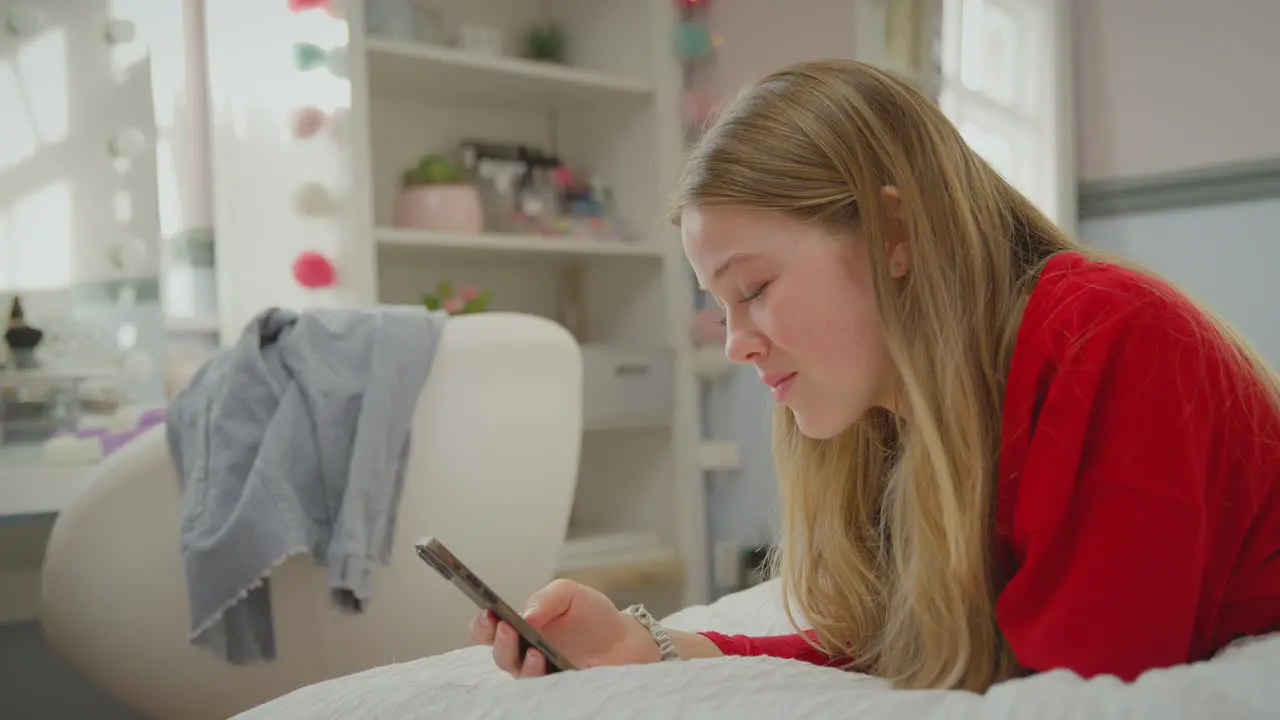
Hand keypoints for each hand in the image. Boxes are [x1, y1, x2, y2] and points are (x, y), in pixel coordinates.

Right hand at [468, 579, 658, 677]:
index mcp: (521, 625)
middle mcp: (523, 651)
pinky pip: (538, 687)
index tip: (489, 613)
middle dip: (497, 641)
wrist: (623, 641)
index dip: (482, 623)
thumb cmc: (592, 615)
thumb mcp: (570, 594)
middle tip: (505, 628)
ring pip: (515, 673)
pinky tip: (544, 661)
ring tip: (532, 650)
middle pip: (497, 653)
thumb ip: (546, 599)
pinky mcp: (554, 687)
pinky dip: (538, 675)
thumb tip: (525, 614)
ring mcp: (538, 672)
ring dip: (519, 661)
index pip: (489, 629)